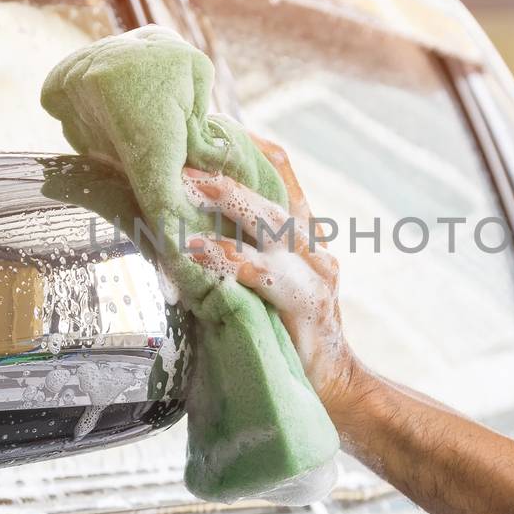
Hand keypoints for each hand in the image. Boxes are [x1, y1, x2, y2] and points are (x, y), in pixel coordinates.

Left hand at [182, 133, 366, 412]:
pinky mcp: (304, 304)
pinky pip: (262, 274)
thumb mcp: (264, 287)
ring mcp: (312, 274)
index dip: (251, 146)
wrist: (334, 389)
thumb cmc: (287, 337)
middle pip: (275, 189)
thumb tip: (180, 227)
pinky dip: (228, 258)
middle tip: (185, 151)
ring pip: (271, 222)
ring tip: (186, 188)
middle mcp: (311, 247)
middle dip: (229, 169)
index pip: (283, 173)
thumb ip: (238, 255)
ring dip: (227, 201)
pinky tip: (196, 250)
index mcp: (302, 237)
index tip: (211, 124)